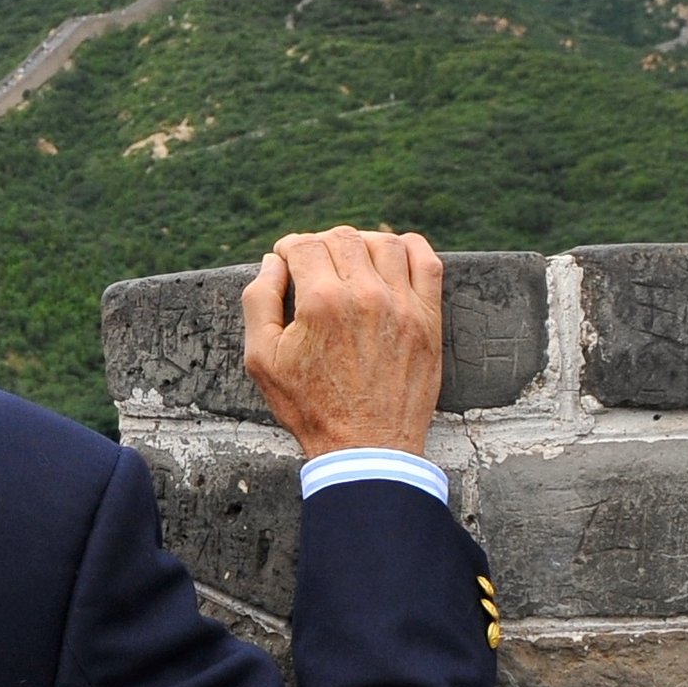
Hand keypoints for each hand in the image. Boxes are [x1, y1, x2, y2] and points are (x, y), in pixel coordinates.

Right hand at [241, 225, 442, 458]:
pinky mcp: (428, 318)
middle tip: (312, 262)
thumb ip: (259, 302)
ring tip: (349, 257)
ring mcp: (402, 305)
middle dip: (320, 243)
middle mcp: (365, 295)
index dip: (289, 247)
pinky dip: (410, 247)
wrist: (366, 447)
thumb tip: (272, 263)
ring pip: (385, 243)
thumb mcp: (262, 360)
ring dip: (361, 242)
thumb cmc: (309, 407)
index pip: (305, 246)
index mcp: (321, 302)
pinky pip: (427, 262)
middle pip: (342, 239)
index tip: (285, 258)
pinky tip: (393, 253)